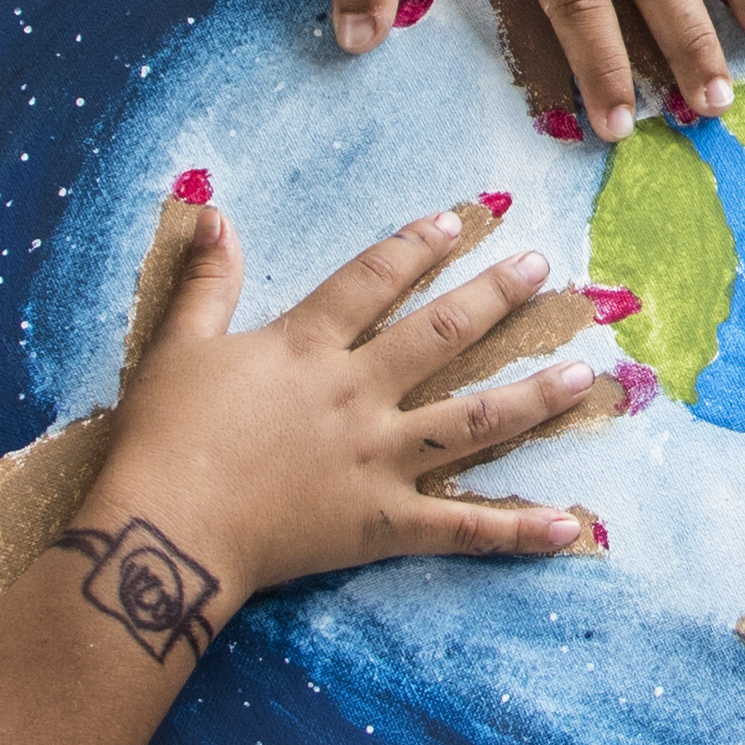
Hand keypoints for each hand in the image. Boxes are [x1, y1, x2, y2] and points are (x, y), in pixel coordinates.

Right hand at [83, 187, 642, 616]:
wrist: (165, 531)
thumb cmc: (162, 439)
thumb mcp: (175, 346)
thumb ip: (206, 281)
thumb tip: (213, 213)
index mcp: (305, 348)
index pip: (374, 280)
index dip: (417, 246)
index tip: (460, 220)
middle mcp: (355, 395)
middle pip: (438, 335)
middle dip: (494, 297)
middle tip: (543, 270)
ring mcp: (376, 460)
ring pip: (471, 420)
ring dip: (532, 395)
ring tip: (582, 372)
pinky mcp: (383, 524)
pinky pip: (462, 527)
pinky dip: (518, 529)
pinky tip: (571, 525)